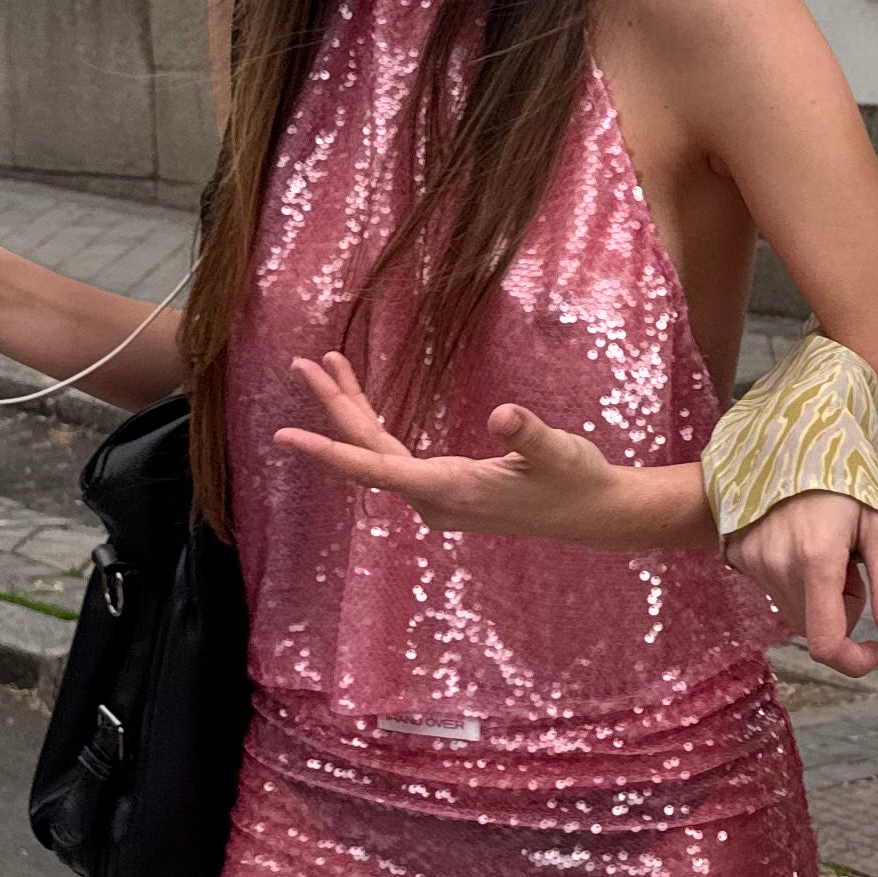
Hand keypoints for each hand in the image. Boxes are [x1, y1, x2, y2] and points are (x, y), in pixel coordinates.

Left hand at [273, 354, 655, 541]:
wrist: (593, 512)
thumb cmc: (576, 479)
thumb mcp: (558, 451)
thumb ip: (529, 435)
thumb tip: (506, 415)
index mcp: (449, 489)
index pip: (374, 467)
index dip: (327, 450)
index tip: (284, 437)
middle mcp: (433, 498)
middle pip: (367, 453)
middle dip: (334, 408)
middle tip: (301, 364)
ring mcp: (437, 497)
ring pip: (378, 453)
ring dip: (353, 411)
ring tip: (331, 365)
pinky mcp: (446, 490)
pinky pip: (395, 457)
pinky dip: (375, 428)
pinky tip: (366, 407)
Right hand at [728, 488, 877, 675]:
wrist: (792, 442)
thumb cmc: (845, 482)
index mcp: (817, 560)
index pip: (826, 644)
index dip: (856, 661)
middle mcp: (778, 566)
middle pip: (818, 628)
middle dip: (843, 608)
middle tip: (852, 563)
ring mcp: (754, 563)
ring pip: (797, 613)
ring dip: (819, 596)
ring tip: (826, 547)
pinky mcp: (740, 558)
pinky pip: (776, 593)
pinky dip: (796, 582)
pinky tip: (801, 545)